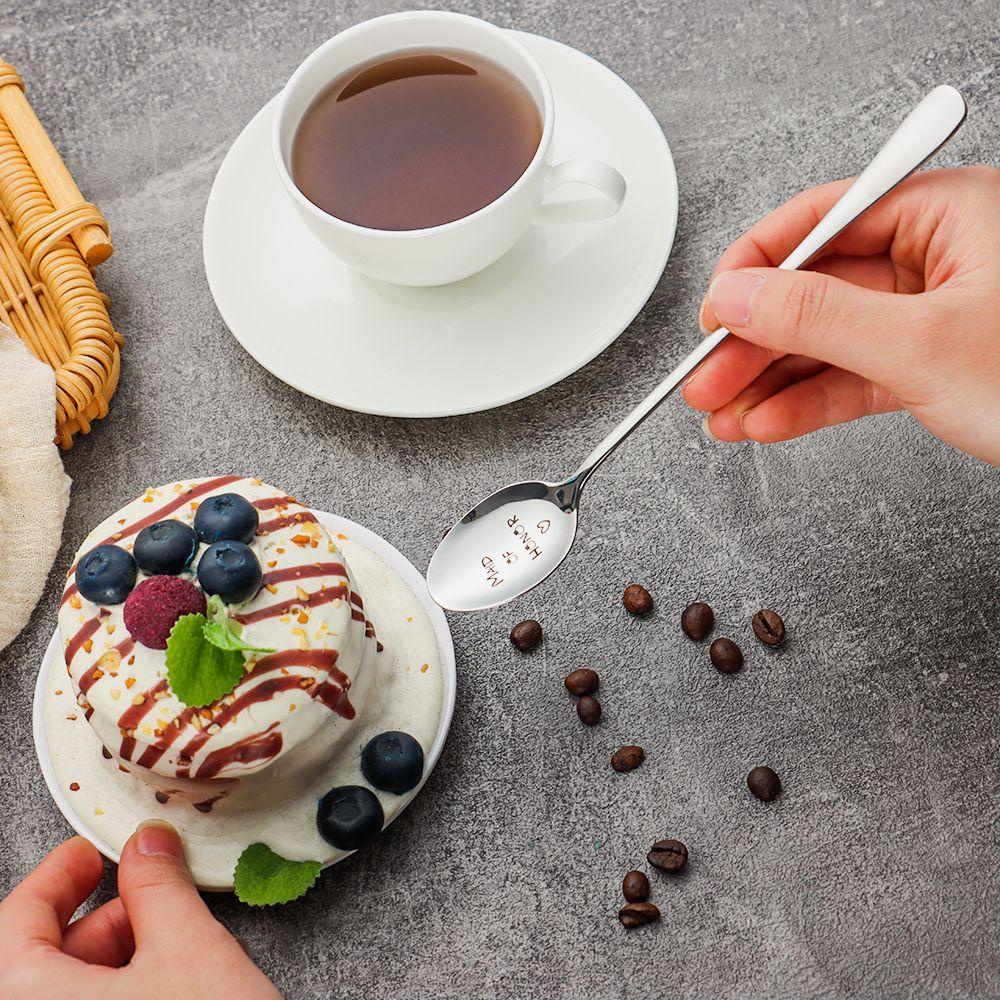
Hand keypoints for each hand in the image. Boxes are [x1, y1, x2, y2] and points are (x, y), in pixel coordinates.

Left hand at [0, 823, 279, 998]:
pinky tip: (166, 992)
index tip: (91, 853)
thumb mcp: (188, 949)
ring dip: (111, 966)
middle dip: (100, 923)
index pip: (14, 922)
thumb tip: (147, 845)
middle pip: (33, 965)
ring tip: (172, 949)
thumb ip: (158, 886)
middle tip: (149, 899)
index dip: (58, 876)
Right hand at [682, 166, 999, 464]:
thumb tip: (739, 296)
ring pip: (830, 339)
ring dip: (771, 381)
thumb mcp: (922, 344)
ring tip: (724, 414)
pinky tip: (769, 423)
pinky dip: (809, 402)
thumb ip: (818, 316)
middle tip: (706, 378)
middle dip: (754, 342)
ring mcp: (935, 312)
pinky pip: (857, 374)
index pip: (824, 218)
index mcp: (949, 213)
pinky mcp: (935, 362)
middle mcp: (939, 255)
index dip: (757, 265)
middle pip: (817, 288)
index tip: (714, 310)